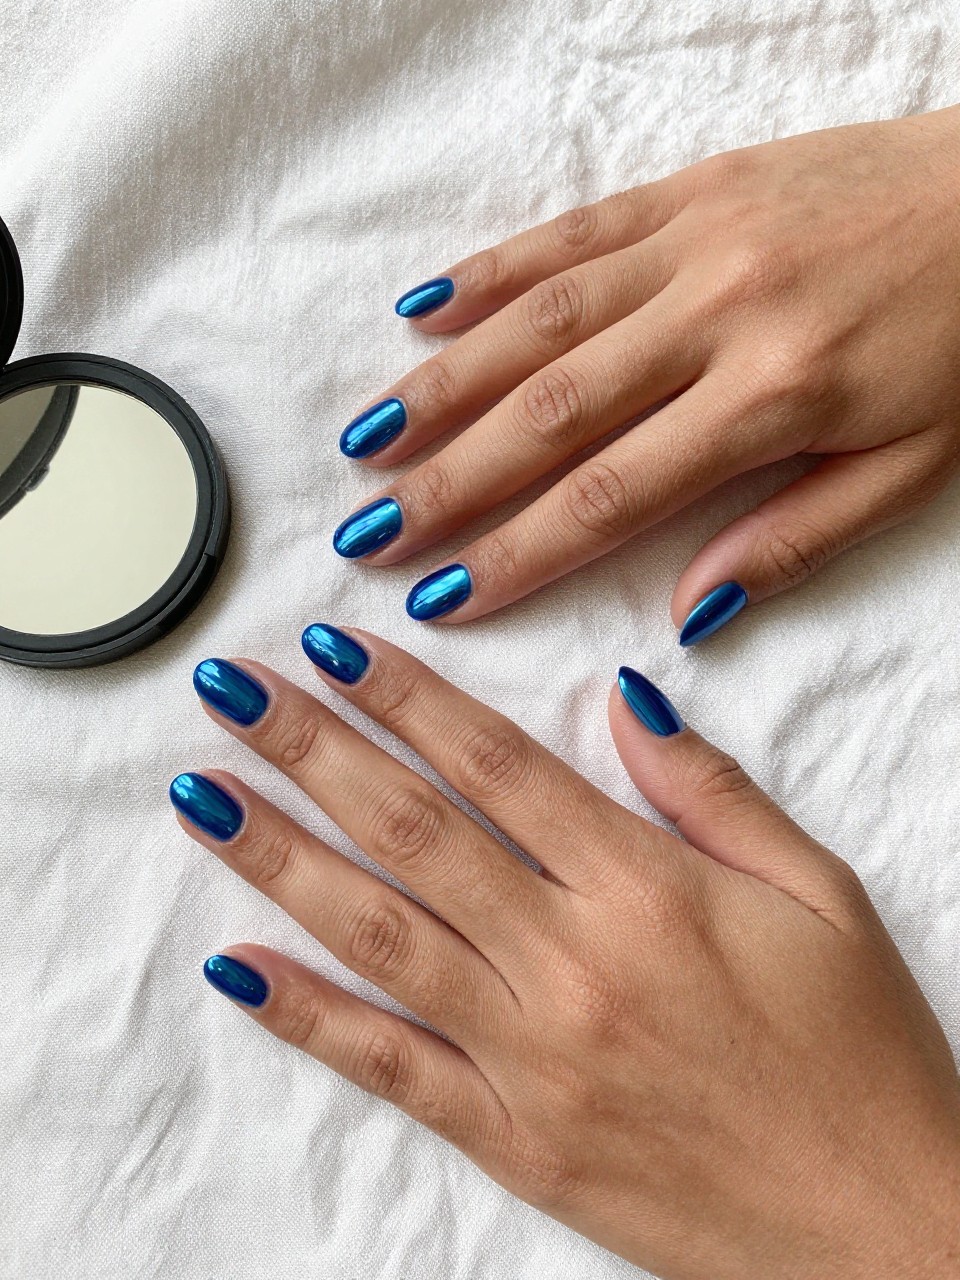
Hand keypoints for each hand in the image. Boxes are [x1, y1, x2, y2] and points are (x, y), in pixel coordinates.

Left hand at [172, 631, 959, 1278]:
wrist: (883, 1231)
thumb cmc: (859, 1052)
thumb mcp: (819, 893)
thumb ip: (709, 788)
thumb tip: (626, 696)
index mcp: (647, 888)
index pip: (496, 764)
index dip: (405, 697)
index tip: (332, 650)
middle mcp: (573, 964)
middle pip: (414, 831)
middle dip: (311, 750)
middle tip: (231, 692)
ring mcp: (532, 1058)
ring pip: (379, 935)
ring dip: (280, 859)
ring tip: (205, 794)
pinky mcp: (514, 1140)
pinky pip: (391, 1068)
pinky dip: (307, 1017)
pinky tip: (237, 965)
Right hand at [332, 107, 959, 642]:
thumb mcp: (908, 470)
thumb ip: (791, 542)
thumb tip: (685, 617)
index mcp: (772, 398)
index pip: (610, 496)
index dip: (516, 554)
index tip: (439, 597)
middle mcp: (714, 315)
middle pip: (549, 414)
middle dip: (447, 482)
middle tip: (366, 534)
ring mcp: (695, 241)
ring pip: (539, 322)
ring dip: (440, 384)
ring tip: (364, 442)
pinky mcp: (693, 186)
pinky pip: (573, 230)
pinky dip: (490, 272)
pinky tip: (421, 309)